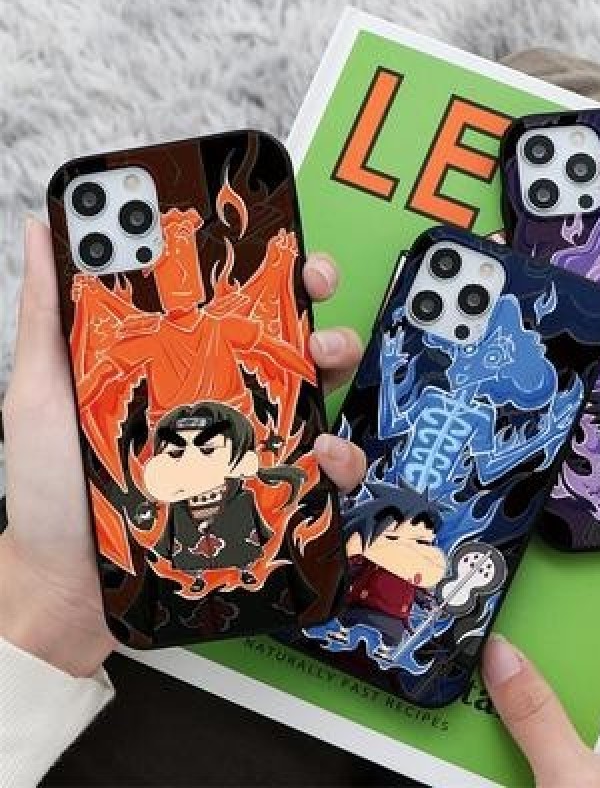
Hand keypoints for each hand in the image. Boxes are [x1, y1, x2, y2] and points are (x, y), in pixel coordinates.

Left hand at [0, 217, 365, 676]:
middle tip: (314, 284)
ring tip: (324, 355)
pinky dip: (341, 454)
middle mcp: (222, 397)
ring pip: (319, 388)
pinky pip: (323, 469)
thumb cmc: (49, 491)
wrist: (68, 587)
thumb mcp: (41, 393)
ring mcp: (250, 445)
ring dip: (337, 359)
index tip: (276, 237)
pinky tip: (323, 448)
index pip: (228, 300)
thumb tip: (43, 229)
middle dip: (315, 296)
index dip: (259, 263)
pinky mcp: (269, 495)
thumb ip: (49, 316)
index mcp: (176, 364)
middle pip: (286, 333)